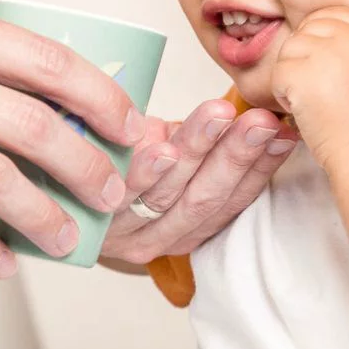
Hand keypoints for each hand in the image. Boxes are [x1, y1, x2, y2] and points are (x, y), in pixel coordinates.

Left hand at [97, 98, 296, 268]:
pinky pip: (120, 194)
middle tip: (259, 122)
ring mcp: (125, 233)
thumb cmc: (127, 166)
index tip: (284, 131)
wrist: (64, 196)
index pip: (236, 197)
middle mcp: (163, 237)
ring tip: (218, 118)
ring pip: (168, 193)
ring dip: (197, 151)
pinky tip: (161, 148)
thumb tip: (271, 111)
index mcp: (194, 226)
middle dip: (236, 155)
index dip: (262, 165)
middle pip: (206, 197)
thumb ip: (211, 141)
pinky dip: (143, 171)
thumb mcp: (176, 156)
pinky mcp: (91, 221)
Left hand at [267, 6, 348, 166]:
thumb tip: (327, 43)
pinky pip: (279, 73)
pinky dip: (283, 94)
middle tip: (310, 86)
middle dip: (301, 55)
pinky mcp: (304, 74)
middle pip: (307, 28)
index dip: (317, 32)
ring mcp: (327, 54)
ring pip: (289, 49)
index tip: (314, 58)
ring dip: (291, 75)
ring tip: (309, 101)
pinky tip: (301, 110)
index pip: (333, 13)